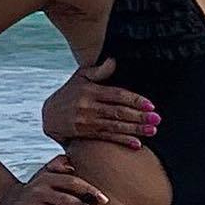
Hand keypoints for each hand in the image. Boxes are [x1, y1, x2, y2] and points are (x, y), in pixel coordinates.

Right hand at [0, 156, 110, 204]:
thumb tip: (72, 165)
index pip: (72, 182)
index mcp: (47, 179)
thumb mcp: (44, 173)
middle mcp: (39, 192)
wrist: (7, 201)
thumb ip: (58, 165)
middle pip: (68, 201)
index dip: (90, 191)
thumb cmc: (35, 189)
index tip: (104, 200)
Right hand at [41, 58, 158, 147]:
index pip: (117, 95)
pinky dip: (122, 141)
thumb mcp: (80, 78)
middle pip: (118, 112)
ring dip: (135, 129)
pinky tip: (137, 144)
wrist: (48, 116)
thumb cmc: (68, 94)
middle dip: (139, 116)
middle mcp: (88, 106)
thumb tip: (113, 61)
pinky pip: (107, 138)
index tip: (150, 105)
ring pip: (115, 126)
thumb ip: (97, 71)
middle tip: (157, 119)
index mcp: (90, 90)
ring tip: (152, 130)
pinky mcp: (84, 134)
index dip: (134, 100)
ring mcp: (86, 121)